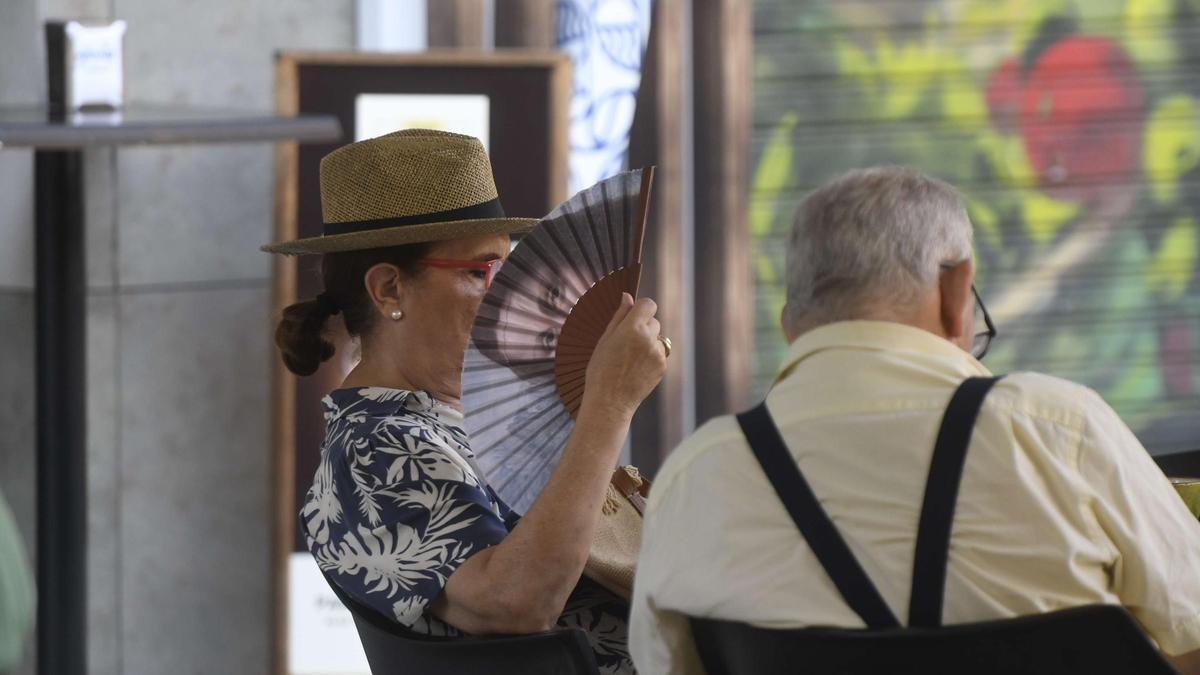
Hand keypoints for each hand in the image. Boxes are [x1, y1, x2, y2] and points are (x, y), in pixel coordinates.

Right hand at [582, 293, 667, 417]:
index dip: (641, 308)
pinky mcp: (662, 366)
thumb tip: (627, 296)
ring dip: (647, 342)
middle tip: (625, 343)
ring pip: (657, 337)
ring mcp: (657, 354)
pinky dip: (650, 357)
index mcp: (632, 328)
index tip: (633, 316)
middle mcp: (648, 338)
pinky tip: (635, 368)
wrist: (609, 401)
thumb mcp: (605, 339)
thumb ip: (619, 316)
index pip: (648, 304)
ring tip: (629, 359)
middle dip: (642, 326)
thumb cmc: (600, 369)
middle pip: (653, 321)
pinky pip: (659, 353)